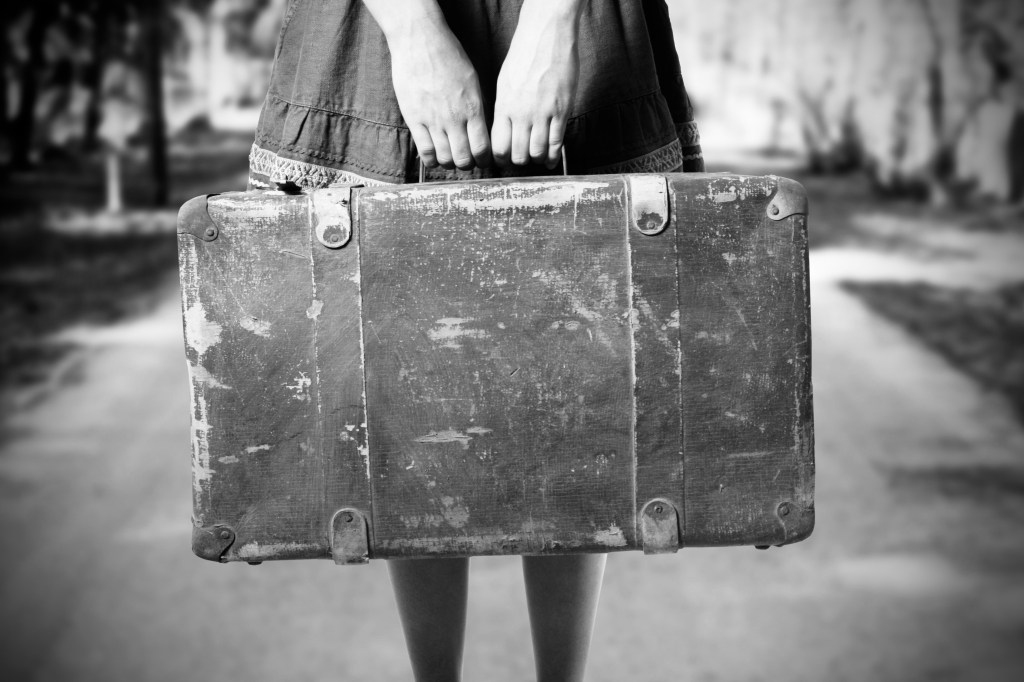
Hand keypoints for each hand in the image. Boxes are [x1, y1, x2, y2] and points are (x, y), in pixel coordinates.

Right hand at [365, 0, 490, 169]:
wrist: (420, 41)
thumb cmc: (448, 55)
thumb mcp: (473, 80)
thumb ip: (477, 107)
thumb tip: (482, 130)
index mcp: (473, 108)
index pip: (483, 148)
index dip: (484, 161)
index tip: (482, 160)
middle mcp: (455, 118)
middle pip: (464, 159)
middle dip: (467, 164)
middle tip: (466, 160)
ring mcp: (433, 120)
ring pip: (445, 159)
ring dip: (449, 163)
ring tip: (449, 157)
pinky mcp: (414, 119)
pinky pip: (425, 152)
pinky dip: (431, 160)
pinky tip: (434, 155)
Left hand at [492, 0, 583, 168]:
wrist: (547, 34)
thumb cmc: (525, 54)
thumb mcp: (505, 82)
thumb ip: (504, 108)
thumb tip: (504, 130)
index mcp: (504, 106)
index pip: (497, 146)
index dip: (500, 159)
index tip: (505, 161)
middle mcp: (521, 113)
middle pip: (517, 154)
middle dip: (518, 163)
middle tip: (522, 161)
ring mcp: (542, 113)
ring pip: (536, 152)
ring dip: (536, 159)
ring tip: (536, 158)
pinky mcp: (561, 110)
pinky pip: (556, 142)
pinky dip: (552, 156)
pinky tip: (550, 160)